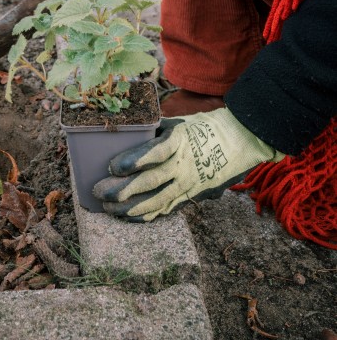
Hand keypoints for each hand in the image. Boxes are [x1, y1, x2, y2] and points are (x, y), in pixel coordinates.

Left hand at [92, 109, 283, 220]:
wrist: (239, 141)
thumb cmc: (203, 127)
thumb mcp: (178, 122)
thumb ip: (152, 131)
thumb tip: (123, 135)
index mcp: (179, 142)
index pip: (153, 154)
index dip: (131, 161)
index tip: (112, 167)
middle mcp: (184, 165)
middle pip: (150, 182)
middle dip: (122, 190)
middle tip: (99, 192)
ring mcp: (189, 184)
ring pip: (156, 201)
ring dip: (129, 207)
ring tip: (109, 208)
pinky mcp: (192, 196)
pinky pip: (167, 209)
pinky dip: (147, 214)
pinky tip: (129, 217)